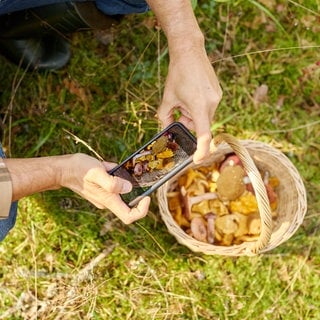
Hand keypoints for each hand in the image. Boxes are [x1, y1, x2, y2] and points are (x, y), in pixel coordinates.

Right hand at [59, 153, 149, 223]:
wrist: (62, 170)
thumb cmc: (78, 170)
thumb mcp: (96, 172)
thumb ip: (112, 182)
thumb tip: (128, 188)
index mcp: (108, 200)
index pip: (129, 216)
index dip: (142, 209)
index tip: (146, 196)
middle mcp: (108, 201)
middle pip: (129, 205)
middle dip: (136, 191)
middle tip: (136, 175)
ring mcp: (104, 197)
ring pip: (122, 194)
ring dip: (125, 181)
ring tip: (115, 169)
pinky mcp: (102, 191)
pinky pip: (116, 187)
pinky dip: (118, 177)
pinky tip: (108, 167)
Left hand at [146, 0, 222, 163]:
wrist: (190, 50)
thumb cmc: (177, 74)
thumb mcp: (168, 98)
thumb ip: (165, 116)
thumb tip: (164, 129)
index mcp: (200, 106)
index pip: (203, 135)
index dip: (202, 150)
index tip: (197, 159)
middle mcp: (212, 103)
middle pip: (201, 125)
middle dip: (188, 123)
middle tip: (178, 113)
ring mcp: (217, 97)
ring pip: (204, 116)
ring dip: (193, 114)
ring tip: (184, 98)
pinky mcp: (217, 92)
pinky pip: (207, 107)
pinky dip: (198, 107)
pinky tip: (190, 93)